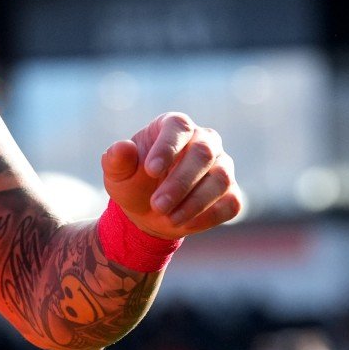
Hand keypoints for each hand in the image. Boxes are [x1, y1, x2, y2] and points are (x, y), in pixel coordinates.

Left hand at [101, 112, 242, 239]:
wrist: (150, 211)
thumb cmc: (134, 182)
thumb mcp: (118, 173)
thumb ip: (117, 159)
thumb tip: (123, 147)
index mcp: (175, 126)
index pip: (178, 127)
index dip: (167, 147)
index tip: (150, 170)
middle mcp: (204, 140)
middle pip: (203, 153)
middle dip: (180, 182)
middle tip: (157, 204)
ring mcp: (222, 166)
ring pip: (220, 179)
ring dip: (194, 202)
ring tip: (168, 217)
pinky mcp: (231, 192)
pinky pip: (230, 203)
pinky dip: (207, 216)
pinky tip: (184, 223)